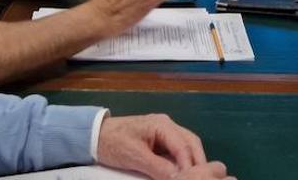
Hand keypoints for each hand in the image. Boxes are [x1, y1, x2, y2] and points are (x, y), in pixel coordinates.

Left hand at [97, 114, 224, 179]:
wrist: (95, 135)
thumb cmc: (114, 143)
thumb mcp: (135, 157)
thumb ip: (158, 167)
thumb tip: (178, 179)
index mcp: (162, 125)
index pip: (184, 146)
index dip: (190, 165)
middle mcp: (168, 125)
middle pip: (191, 143)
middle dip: (198, 161)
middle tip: (202, 179)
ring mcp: (164, 131)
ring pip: (187, 145)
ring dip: (192, 161)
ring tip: (195, 177)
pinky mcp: (160, 140)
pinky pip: (177, 150)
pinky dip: (183, 161)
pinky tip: (184, 173)